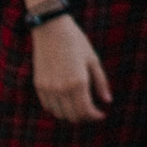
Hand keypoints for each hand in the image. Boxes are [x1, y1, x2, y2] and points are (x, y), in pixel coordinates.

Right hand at [32, 9, 112, 123]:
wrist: (51, 28)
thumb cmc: (75, 41)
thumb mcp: (93, 60)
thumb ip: (101, 82)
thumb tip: (107, 101)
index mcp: (78, 82)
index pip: (86, 111)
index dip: (95, 116)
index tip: (101, 114)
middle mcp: (62, 88)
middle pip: (73, 116)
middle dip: (84, 117)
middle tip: (92, 111)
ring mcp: (48, 88)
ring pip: (60, 114)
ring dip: (70, 114)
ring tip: (79, 106)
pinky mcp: (39, 85)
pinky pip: (48, 106)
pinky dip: (57, 108)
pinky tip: (65, 101)